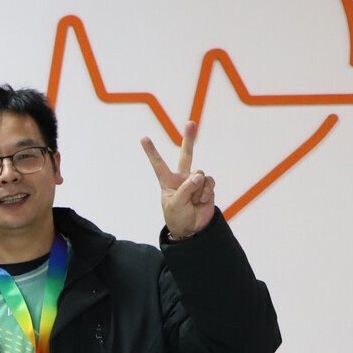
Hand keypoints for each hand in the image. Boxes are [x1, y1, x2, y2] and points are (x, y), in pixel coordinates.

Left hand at [141, 119, 217, 239]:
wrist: (192, 229)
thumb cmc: (177, 217)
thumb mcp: (175, 204)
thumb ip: (186, 189)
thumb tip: (199, 175)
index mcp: (168, 181)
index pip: (158, 164)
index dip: (151, 152)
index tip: (143, 138)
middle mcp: (182, 178)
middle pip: (186, 155)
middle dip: (189, 139)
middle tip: (191, 123)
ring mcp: (195, 181)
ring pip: (200, 173)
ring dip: (197, 189)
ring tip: (193, 201)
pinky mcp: (207, 186)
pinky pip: (209, 181)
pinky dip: (206, 191)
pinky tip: (202, 200)